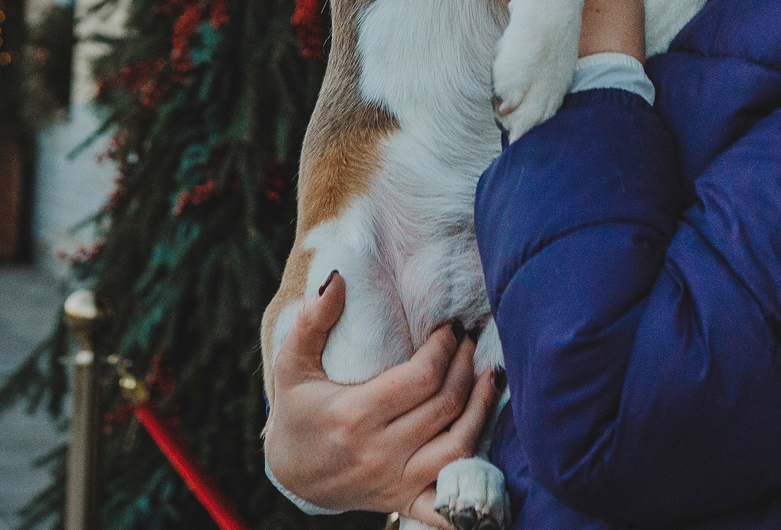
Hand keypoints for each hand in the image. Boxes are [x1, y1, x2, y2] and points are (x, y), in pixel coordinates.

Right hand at [263, 273, 500, 521]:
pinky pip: (449, 501)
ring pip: (459, 447)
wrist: (291, 476)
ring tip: (490, 376)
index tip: (451, 328)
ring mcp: (394, 482)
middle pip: (445, 405)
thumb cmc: (297, 413)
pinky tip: (490, 446)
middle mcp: (379, 452)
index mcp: (354, 415)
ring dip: (483, 409)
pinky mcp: (404, 501)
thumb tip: (338, 279)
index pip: (421, 378)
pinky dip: (474, 480)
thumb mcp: (292, 366)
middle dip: (467, 366)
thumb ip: (312, 322)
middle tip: (471, 341)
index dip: (445, 348)